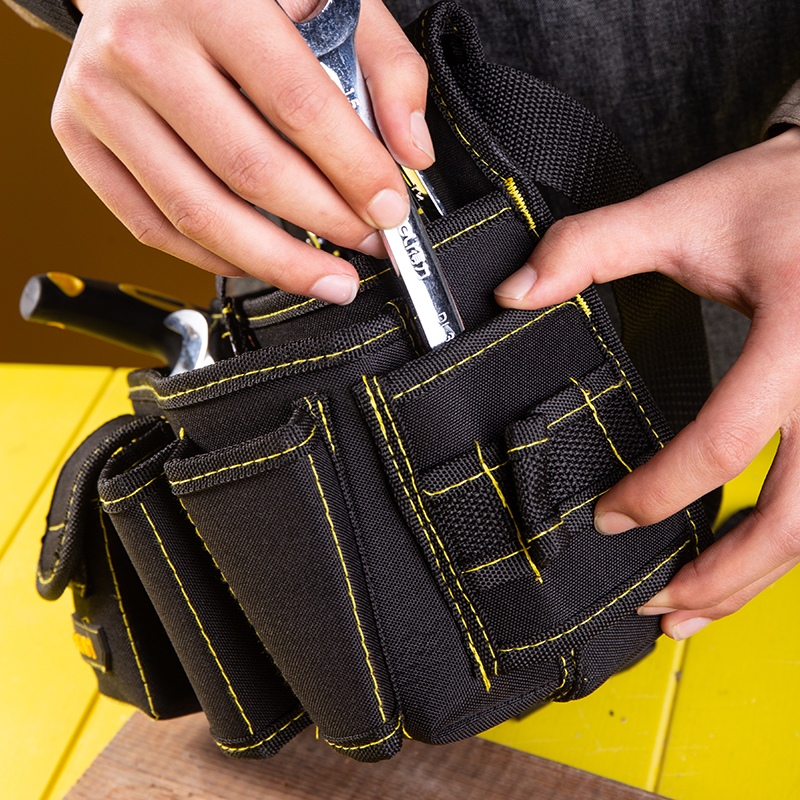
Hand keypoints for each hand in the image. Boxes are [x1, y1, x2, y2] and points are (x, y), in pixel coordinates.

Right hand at [52, 0, 432, 302]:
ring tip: (326, 277)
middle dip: (324, 226)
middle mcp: (142, 45)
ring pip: (200, 214)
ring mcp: (100, 97)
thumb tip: (410, 152)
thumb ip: (387, 68)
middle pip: (249, 171)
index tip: (390, 212)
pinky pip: (154, 228)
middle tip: (368, 248)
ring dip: (276, 262)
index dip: (353, 172)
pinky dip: (218, 259)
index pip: (299, 106)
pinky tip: (262, 261)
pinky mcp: (80, 138)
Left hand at [495, 127, 799, 640]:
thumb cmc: (778, 196)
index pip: (727, 440)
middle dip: (725, 576)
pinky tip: (745, 561)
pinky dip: (783, 544)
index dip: (661, 491)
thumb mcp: (682, 209)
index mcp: (795, 337)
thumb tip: (513, 293)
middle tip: (658, 606)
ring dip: (757, 578)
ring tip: (694, 608)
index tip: (608, 516)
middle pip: (797, 517)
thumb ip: (590, 247)